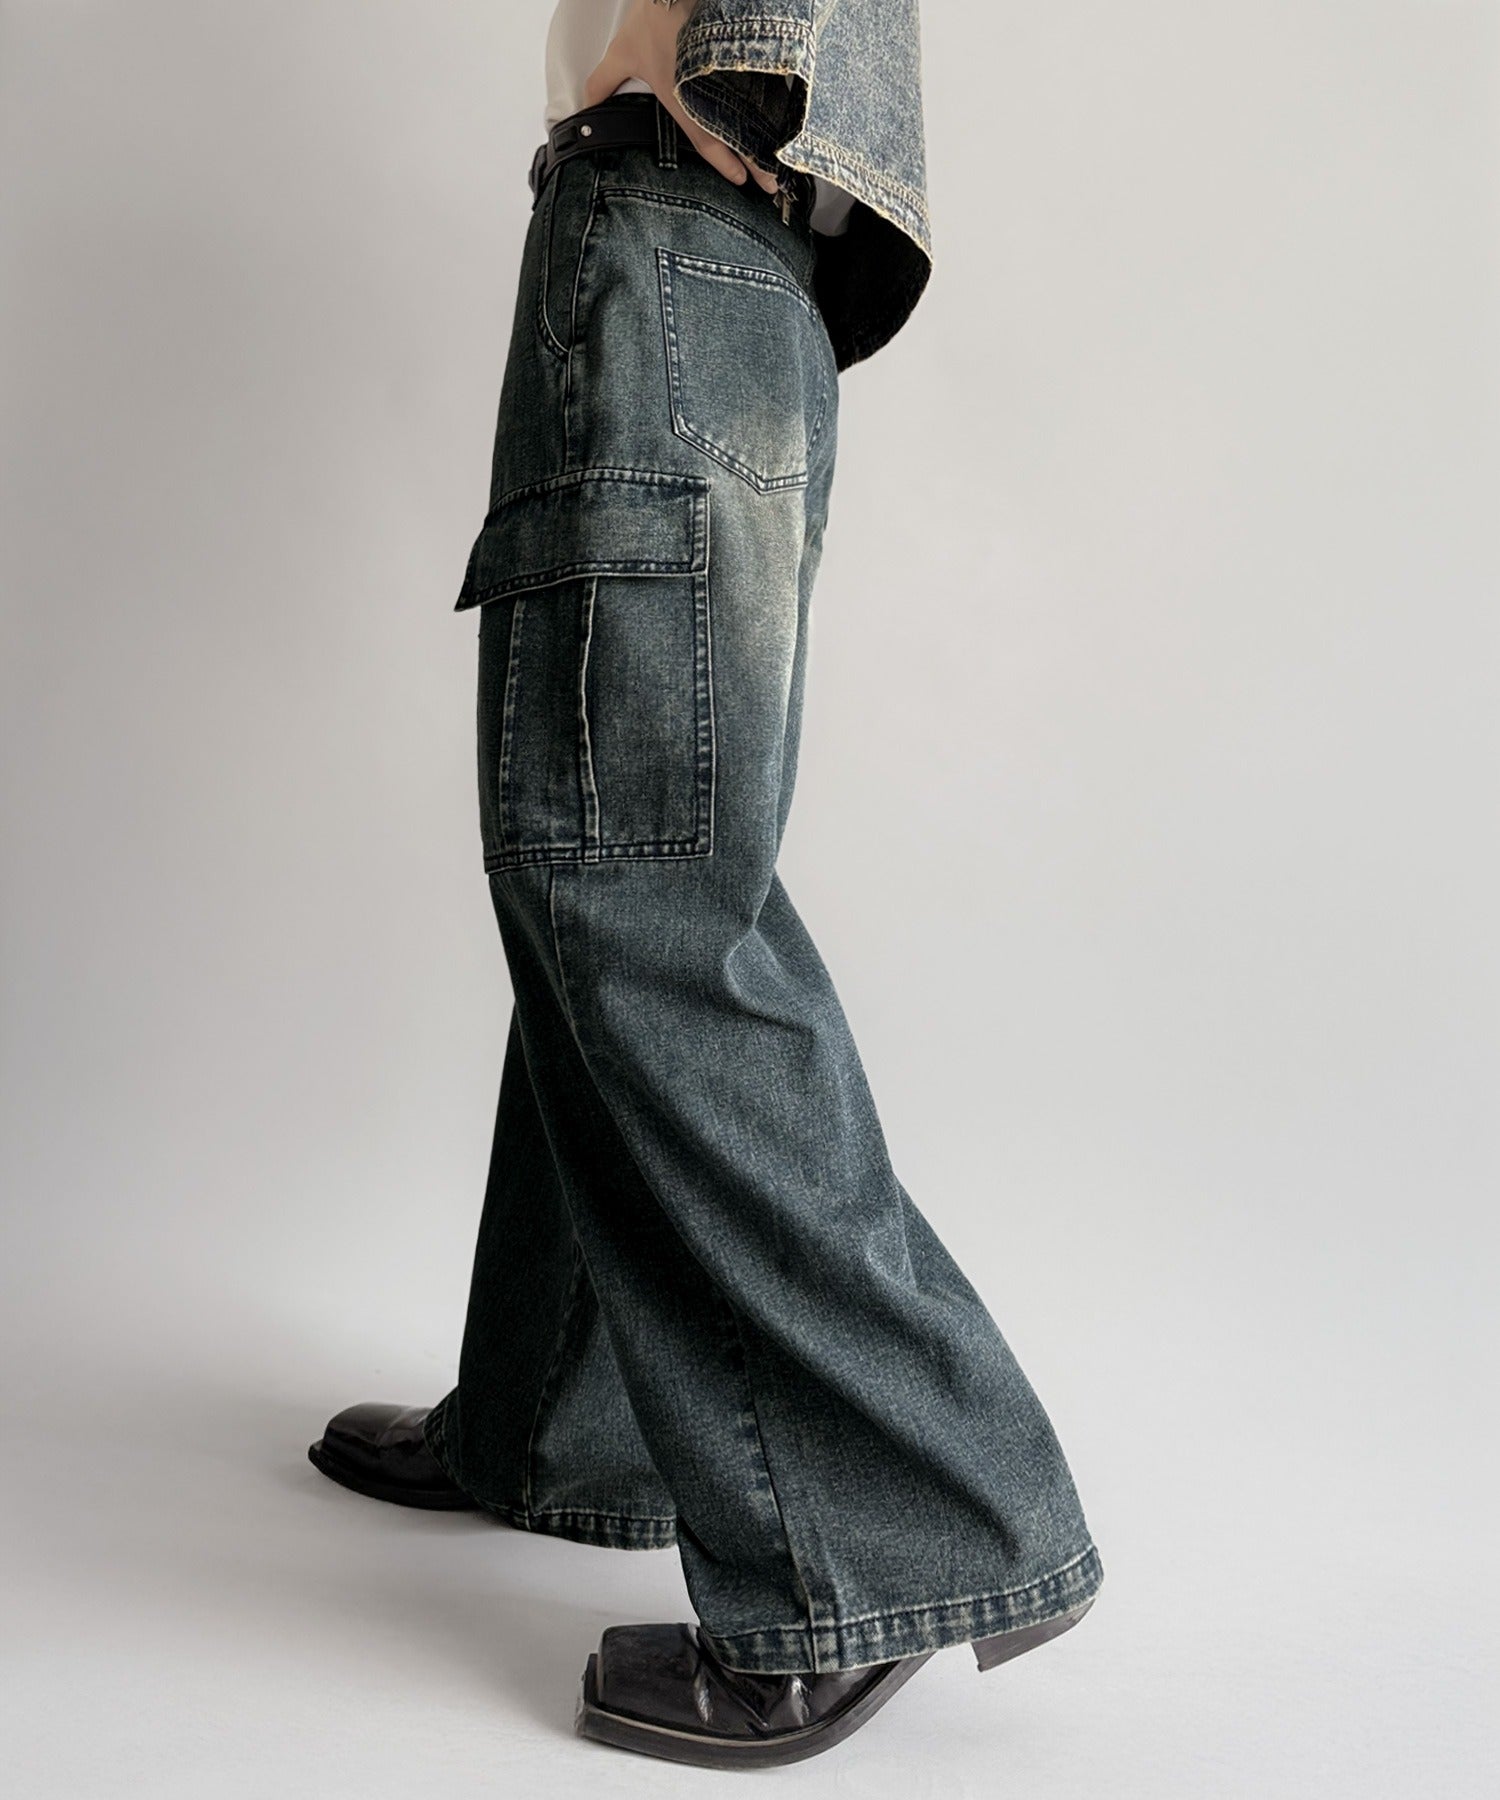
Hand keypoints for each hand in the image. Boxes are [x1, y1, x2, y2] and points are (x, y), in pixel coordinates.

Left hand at [581, 0, 781, 194]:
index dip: (725, 162)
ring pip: (751, 117)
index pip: (707, 140)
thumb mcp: (622, 51)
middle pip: (737, 135)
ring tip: (781, 161)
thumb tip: (585, 106)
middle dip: (756, 162)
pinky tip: (782, 122)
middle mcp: (709, 94)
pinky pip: (758, 90)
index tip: (741, 180)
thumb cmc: (654, 17)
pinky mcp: (741, 58)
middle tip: (772, 184)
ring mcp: (729, 76)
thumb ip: (603, 81)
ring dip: (766, 140)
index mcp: (684, 99)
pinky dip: (770, 109)